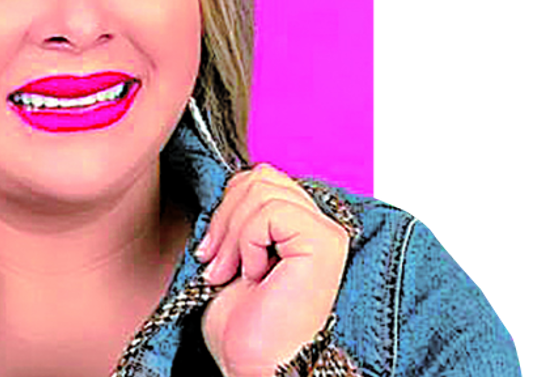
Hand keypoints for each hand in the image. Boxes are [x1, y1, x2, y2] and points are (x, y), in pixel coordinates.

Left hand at [196, 163, 349, 376]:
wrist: (253, 362)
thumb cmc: (243, 322)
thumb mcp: (234, 252)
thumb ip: (241, 214)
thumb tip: (228, 181)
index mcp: (300, 226)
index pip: (259, 177)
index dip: (225, 206)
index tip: (209, 252)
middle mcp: (320, 225)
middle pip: (259, 177)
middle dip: (224, 218)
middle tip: (214, 263)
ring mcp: (325, 233)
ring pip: (261, 190)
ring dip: (232, 235)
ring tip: (228, 273)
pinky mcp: (324, 243)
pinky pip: (271, 212)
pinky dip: (249, 243)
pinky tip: (254, 276)